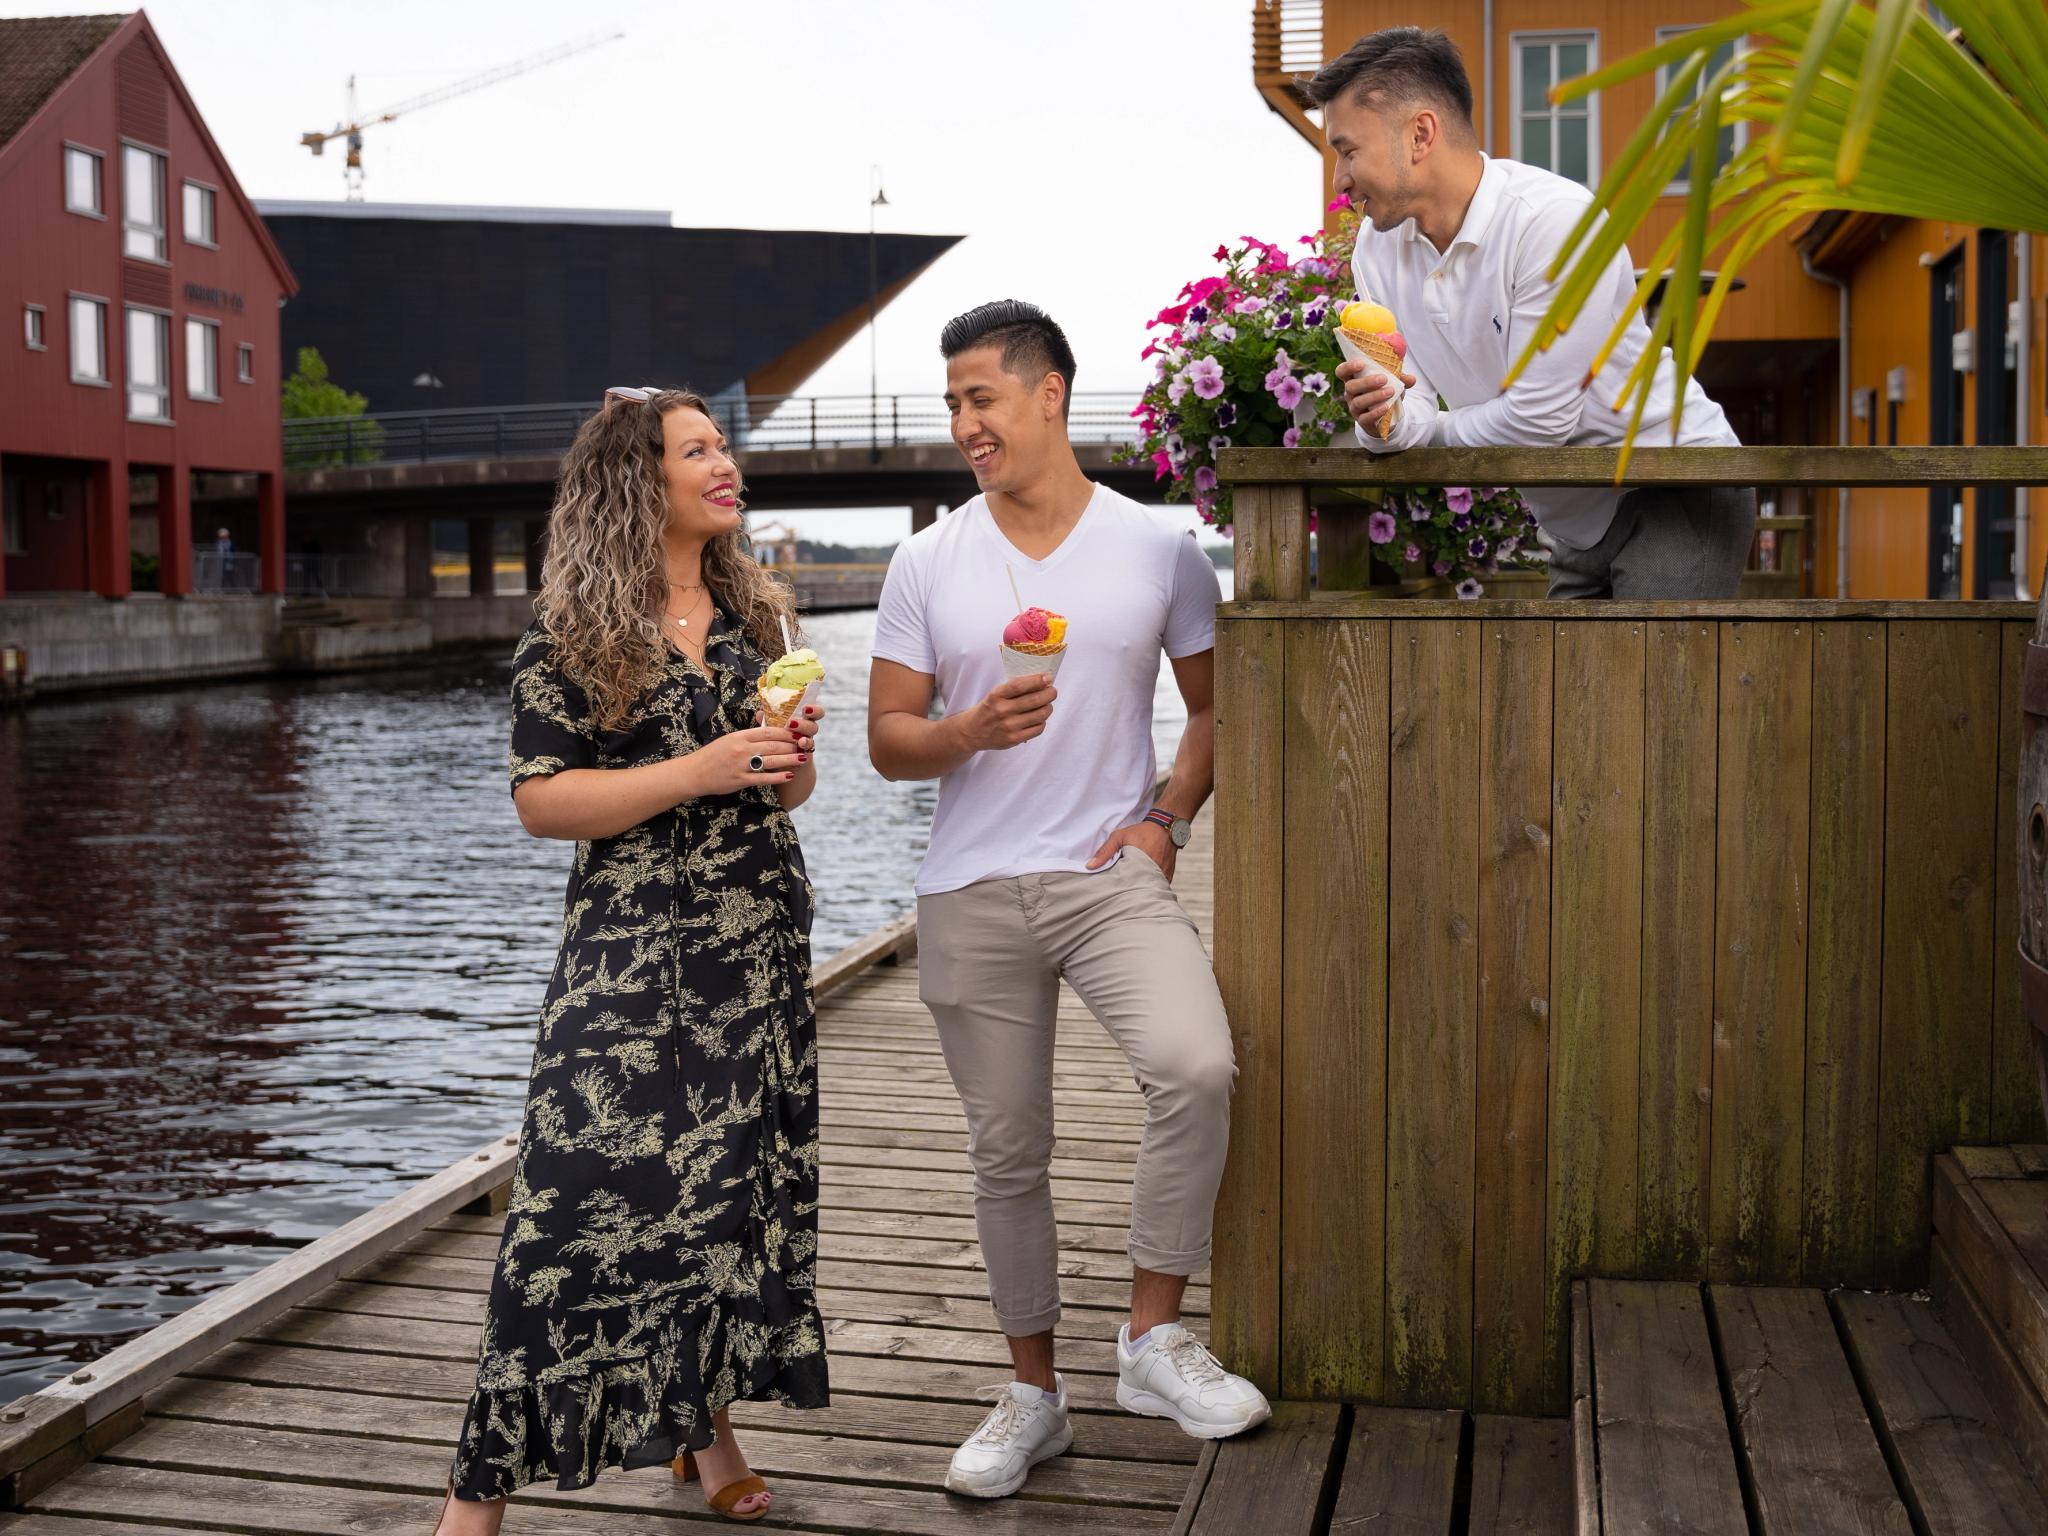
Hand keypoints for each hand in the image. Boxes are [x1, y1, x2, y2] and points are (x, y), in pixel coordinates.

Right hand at [688, 725, 808, 795]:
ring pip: (772, 761)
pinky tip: (789, 775)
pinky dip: (778, 777)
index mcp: (739, 736)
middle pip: (773, 745)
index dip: (785, 732)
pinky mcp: (740, 780)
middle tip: (804, 745)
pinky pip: (764, 778)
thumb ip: (748, 737)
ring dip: (790, 759)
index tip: (797, 733)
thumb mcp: (729, 739)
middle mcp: (741, 749)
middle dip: (792, 745)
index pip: (767, 731)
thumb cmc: (712, 755)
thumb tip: (767, 733)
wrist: (694, 772)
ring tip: (802, 758)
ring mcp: (741, 765)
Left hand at [757, 702, 825, 754]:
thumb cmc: (776, 740)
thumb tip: (760, 713)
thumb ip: (769, 721)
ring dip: (806, 740)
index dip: (814, 710)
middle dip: (804, 725)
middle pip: (813, 726)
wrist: (779, 763)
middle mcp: (806, 732)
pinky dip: (801, 753)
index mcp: (801, 720)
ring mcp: (806, 745)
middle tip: (791, 723)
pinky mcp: (805, 757)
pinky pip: (806, 755)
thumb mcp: (772, 729)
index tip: (806, 708)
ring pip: (811, 740)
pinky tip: (798, 751)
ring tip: (800, 741)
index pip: (814, 713)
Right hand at [959, 674, 1055, 752]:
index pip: (1019, 686)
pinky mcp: (1014, 739)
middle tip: (1052, 691)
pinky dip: (1042, 721)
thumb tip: (1043, 682)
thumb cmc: (989, 709)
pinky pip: (1038, 728)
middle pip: (1034, 700)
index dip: (1037, 681)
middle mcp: (1002, 711)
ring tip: (1047, 705)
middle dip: (1049, 694)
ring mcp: (1009, 726)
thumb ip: (1015, 689)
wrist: (973, 732)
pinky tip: (1038, 718)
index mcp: (996, 695)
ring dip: (1048, 707)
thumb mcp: (996, 694)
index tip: (1048, 678)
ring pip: (1040, 714)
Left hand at [1086, 821, 1175, 883]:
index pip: (1125, 885)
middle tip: (1121, 892)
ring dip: (1141, 889)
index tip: (1111, 889)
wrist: (1166, 828)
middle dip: (1129, 892)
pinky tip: (1144, 884)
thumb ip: (1105, 851)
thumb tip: (1090, 866)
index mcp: (1139, 864)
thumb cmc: (1142, 831)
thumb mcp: (1120, 837)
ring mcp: (1163, 876)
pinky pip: (1158, 887)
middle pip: (1137, 890)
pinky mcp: (1168, 876)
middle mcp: (1153, 872)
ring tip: (1132, 889)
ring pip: (1149, 890)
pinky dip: (1151, 887)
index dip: (1117, 888)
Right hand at [1337, 357, 1415, 435]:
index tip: (1362, 363)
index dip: (1348, 366)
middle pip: (1350, 386)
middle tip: (1384, 379)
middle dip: (1366, 382)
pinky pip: (1365, 418)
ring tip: (1390, 392)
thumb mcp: (1392, 382)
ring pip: (1358, 402)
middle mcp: (1350, 394)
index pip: (1342, 371)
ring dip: (1374, 396)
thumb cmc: (1384, 391)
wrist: (1385, 415)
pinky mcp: (1362, 421)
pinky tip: (1386, 407)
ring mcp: (1354, 408)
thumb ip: (1400, 378)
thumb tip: (1411, 379)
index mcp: (1353, 379)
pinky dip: (1376, 412)